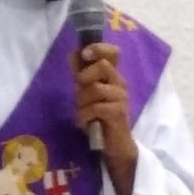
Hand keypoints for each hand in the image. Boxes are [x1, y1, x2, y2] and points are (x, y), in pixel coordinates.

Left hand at [73, 43, 136, 171]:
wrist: (114, 146)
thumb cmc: (99, 118)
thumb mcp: (87, 93)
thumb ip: (81, 74)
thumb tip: (73, 53)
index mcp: (113, 76)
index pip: (113, 52)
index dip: (98, 48)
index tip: (84, 55)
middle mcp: (119, 83)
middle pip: (102, 66)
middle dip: (84, 79)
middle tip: (80, 95)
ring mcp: (121, 97)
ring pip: (95, 88)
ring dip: (82, 102)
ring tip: (82, 113)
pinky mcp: (118, 112)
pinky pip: (95, 107)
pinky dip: (83, 116)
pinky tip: (84, 123)